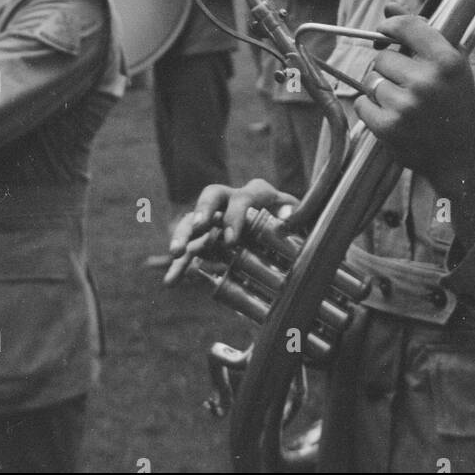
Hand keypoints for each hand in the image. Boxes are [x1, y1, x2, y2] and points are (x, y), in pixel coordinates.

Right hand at [163, 179, 296, 285]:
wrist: (292, 235)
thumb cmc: (297, 224)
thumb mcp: (303, 218)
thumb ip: (295, 216)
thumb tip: (286, 216)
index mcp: (257, 194)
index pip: (242, 199)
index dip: (235, 217)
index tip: (230, 240)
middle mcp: (233, 201)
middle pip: (211, 198)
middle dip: (201, 213)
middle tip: (196, 229)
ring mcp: (219, 219)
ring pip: (195, 222)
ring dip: (183, 237)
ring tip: (175, 254)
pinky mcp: (210, 241)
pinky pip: (192, 250)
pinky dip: (181, 266)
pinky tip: (171, 281)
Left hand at [354, 14, 474, 209]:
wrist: (458, 153)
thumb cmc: (453, 100)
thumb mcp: (449, 63)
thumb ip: (421, 31)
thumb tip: (388, 7)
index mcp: (447, 61)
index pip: (406, 26)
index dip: (390, 27)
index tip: (386, 33)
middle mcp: (427, 82)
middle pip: (382, 57)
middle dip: (390, 68)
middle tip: (407, 82)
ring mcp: (406, 106)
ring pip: (370, 80)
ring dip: (380, 88)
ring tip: (402, 101)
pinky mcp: (388, 127)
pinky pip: (362, 103)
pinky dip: (371, 108)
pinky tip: (392, 116)